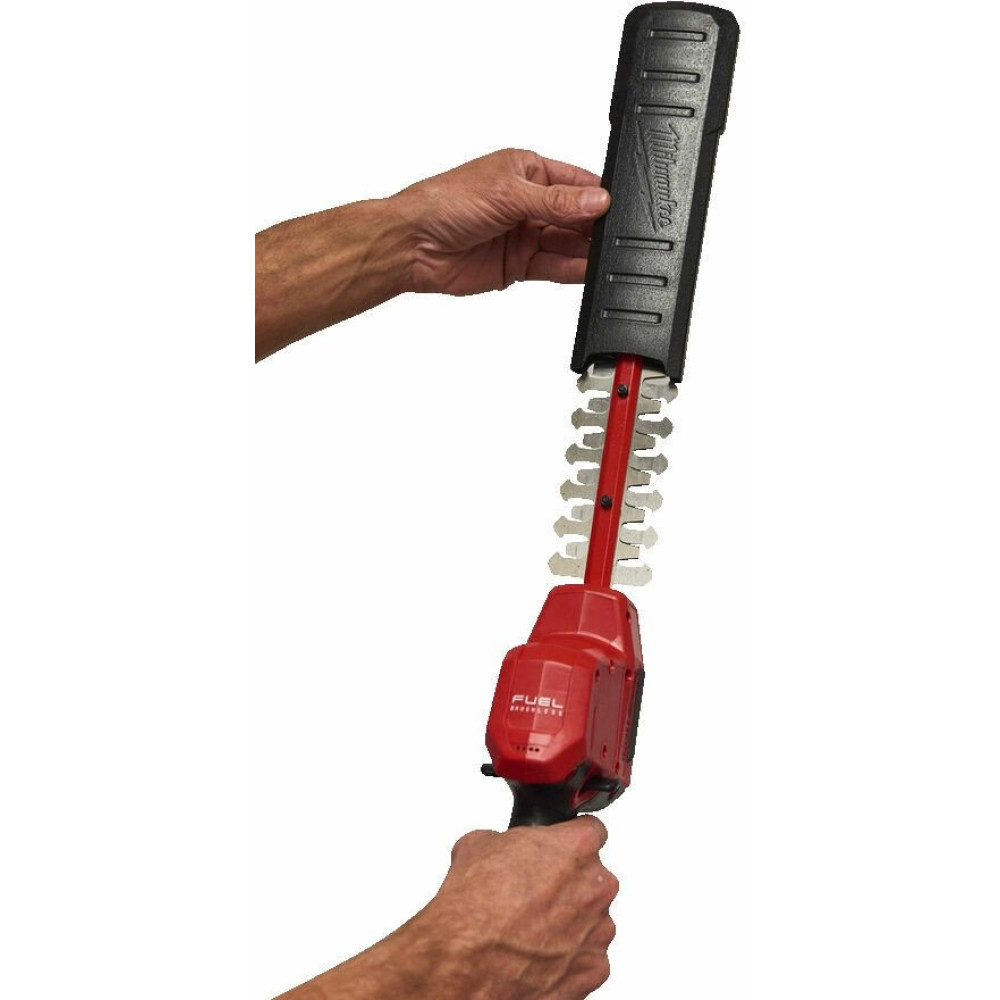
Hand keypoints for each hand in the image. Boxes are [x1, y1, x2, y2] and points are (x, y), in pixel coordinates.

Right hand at [276, 818, 616, 999]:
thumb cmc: (461, 911)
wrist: (454, 971)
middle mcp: (591, 891)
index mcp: (573, 849)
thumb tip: (490, 842)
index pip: (589, 825)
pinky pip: (581, 957)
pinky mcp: (583, 977)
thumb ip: (499, 840)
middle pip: (589, 873)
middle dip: (561, 878)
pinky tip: (527, 954)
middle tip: (526, 889)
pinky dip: (561, 956)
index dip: (564, 834)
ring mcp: (590, 937)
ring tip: (520, 926)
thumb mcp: (475, 848)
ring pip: (586, 917)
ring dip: (562, 919)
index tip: (552, 842)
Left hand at [394, 148, 610, 294]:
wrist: (412, 245)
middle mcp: (529, 202)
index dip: (598, 195)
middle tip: (614, 236)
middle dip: (594, 227)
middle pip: (576, 217)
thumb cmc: (445, 203)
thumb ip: (555, 201)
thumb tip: (596, 200)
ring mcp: (524, 235)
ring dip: (586, 251)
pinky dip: (571, 271)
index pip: (576, 181)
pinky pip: (553, 267)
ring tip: (605, 257)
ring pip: (567, 244)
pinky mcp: (518, 265)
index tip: (618, 208)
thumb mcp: (507, 193)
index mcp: (528, 170)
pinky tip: (587, 271)